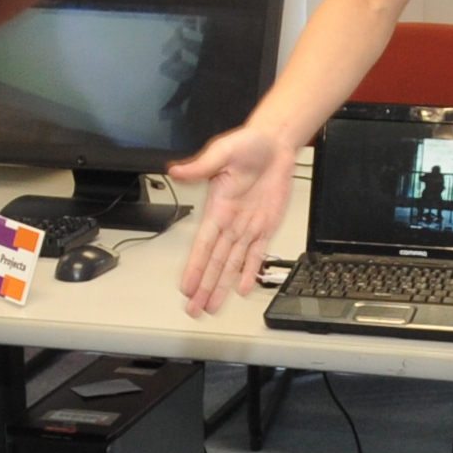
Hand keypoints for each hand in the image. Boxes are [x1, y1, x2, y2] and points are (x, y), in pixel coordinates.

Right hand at [167, 122, 292, 315]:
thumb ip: (201, 166)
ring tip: (211, 306)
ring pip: (232, 264)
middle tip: (194, 308)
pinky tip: (243, 288)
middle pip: (215, 262)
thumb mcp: (223, 151)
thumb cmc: (248, 144)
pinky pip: (257, 255)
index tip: (187, 287)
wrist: (275, 144)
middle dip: (204, 286)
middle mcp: (230, 222)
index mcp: (218, 208)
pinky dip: (250, 272)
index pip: (204, 245)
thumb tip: (177, 170)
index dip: (196, 268)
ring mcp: (248, 227)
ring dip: (222, 286)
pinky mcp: (265, 226)